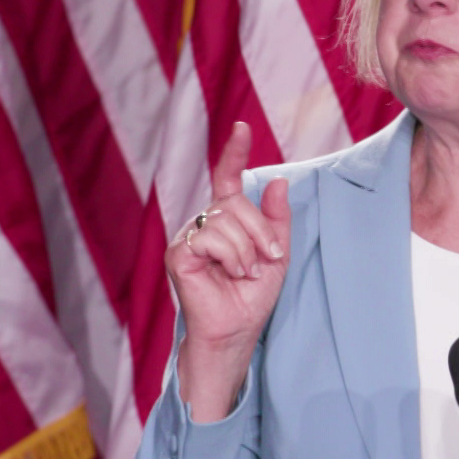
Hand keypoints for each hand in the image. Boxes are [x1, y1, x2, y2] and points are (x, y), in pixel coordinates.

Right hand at [168, 122, 290, 421]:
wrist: (236, 331)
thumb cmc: (252, 297)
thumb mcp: (277, 254)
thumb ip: (277, 219)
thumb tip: (279, 180)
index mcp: (226, 221)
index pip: (228, 180)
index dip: (234, 152)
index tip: (241, 127)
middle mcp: (204, 224)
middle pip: (236, 202)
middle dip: (262, 231)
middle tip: (268, 259)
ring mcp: (189, 237)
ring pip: (227, 220)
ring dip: (249, 248)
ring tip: (247, 272)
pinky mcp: (179, 253)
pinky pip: (213, 238)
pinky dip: (233, 256)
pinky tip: (232, 274)